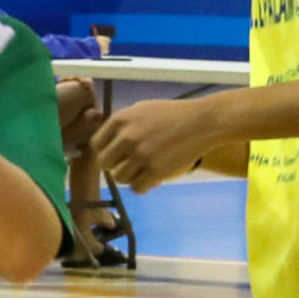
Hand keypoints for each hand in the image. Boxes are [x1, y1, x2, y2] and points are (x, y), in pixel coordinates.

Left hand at [93, 91, 232, 187]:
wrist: (202, 122)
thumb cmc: (173, 114)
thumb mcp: (142, 109)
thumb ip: (123, 123)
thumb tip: (107, 140)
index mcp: (121, 119)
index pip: (96, 144)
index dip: (105, 151)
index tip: (115, 154)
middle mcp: (127, 137)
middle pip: (105, 164)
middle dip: (115, 165)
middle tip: (128, 164)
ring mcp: (141, 155)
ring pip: (120, 178)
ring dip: (129, 177)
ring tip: (143, 170)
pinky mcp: (155, 171)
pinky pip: (136, 188)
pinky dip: (142, 186)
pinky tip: (151, 178)